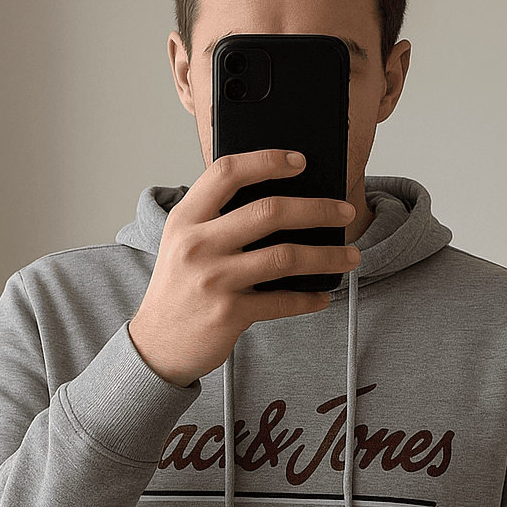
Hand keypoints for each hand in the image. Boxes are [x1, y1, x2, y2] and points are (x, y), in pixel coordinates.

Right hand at [128, 149, 359, 387]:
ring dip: (327, 256)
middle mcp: (198, 245)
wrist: (155, 345)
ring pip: (285, 257)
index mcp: (186, 219)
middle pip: (269, 211)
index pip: (227, 173)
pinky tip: (322, 296)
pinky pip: (281, 301)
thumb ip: (216, 220)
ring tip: (351, 256)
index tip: (300, 160)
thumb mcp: (182, 244)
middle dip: (317, 209)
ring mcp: (213, 280)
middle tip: (345, 210)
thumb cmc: (178, 290)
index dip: (267, 160)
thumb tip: (282, 203)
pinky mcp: (228, 314)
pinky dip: (308, 299)